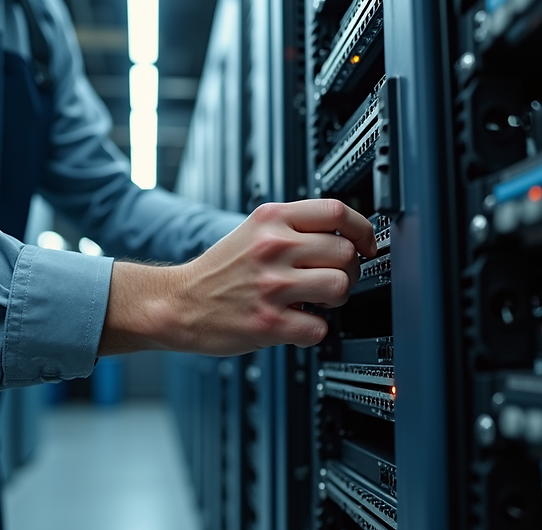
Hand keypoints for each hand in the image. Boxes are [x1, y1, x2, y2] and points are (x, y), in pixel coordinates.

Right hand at [99, 199, 376, 355]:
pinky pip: (319, 328)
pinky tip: (298, 324)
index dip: (362, 229)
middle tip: (332, 279)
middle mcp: (272, 248)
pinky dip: (314, 331)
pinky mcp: (268, 322)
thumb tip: (346, 234)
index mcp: (271, 219)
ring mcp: (271, 286)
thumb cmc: (219, 271)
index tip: (366, 244)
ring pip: (340, 286)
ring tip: (318, 302)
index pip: (336, 211)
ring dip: (337, 299)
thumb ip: (294, 227)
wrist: (176, 303)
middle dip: (348, 270)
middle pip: (345, 252)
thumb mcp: (253, 230)